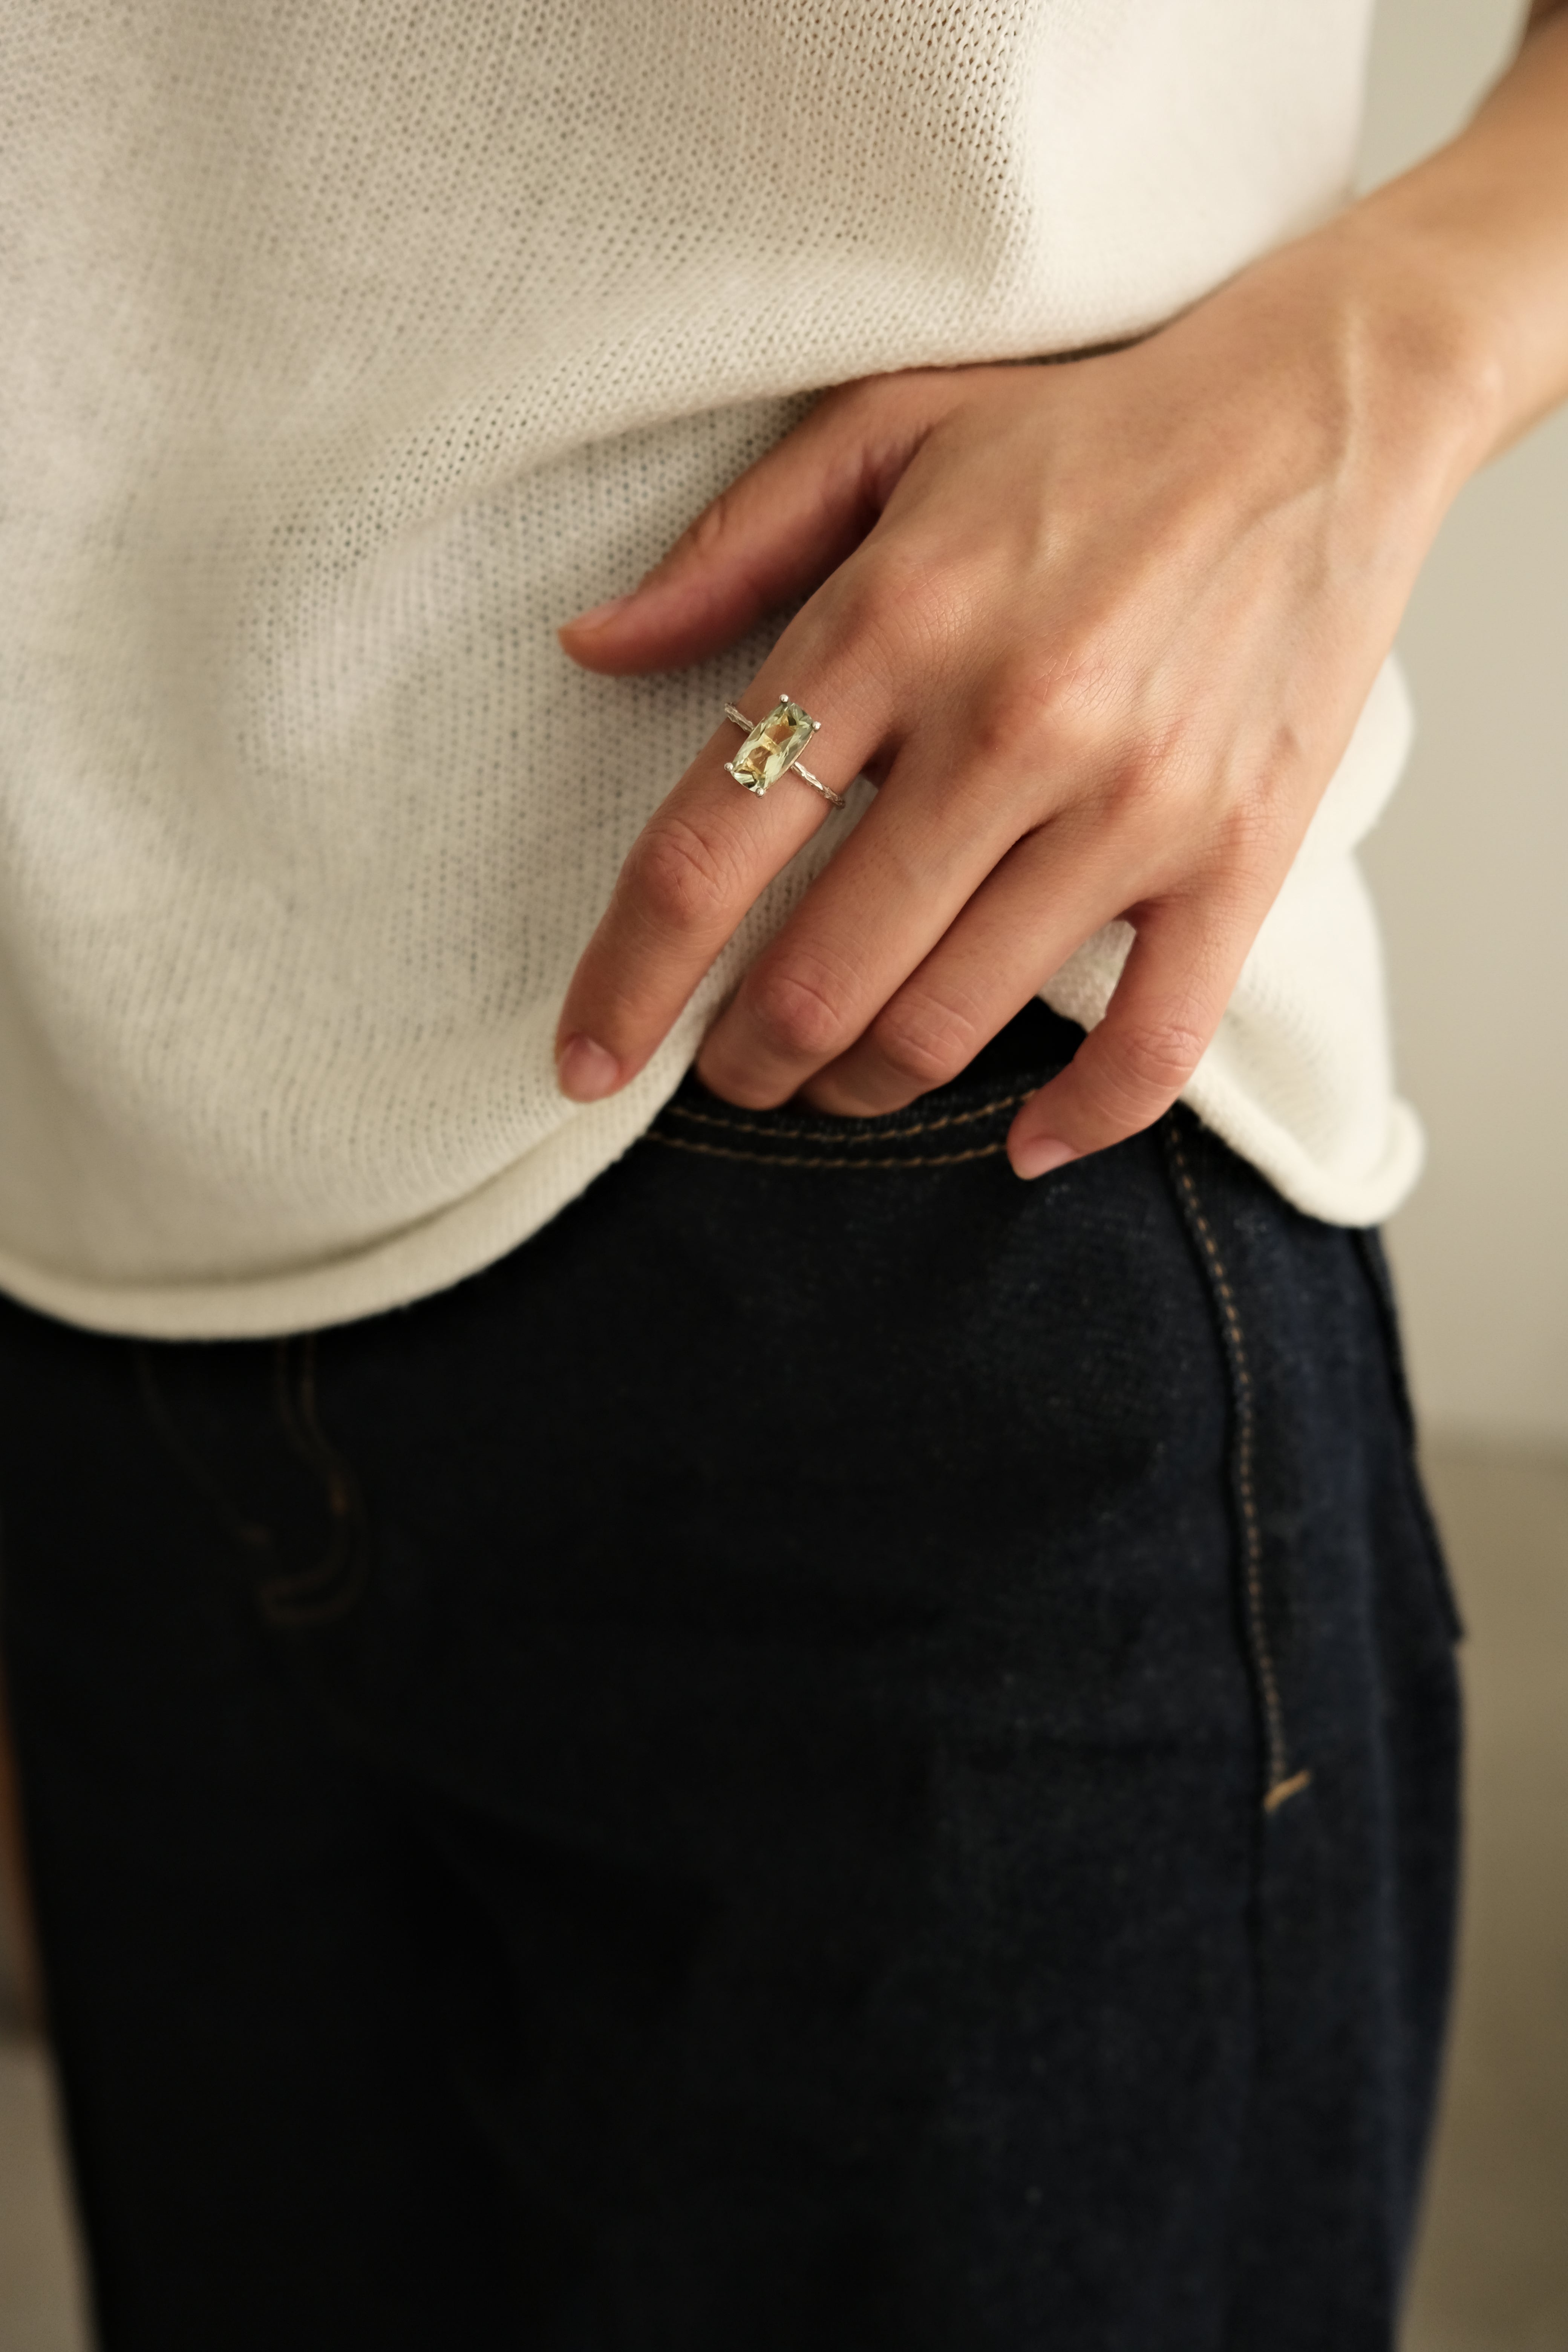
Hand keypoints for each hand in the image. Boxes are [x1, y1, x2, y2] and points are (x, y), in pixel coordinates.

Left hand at [555, 226, 1487, 1175]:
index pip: (712, 850)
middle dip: (745, 1058)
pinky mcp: (1237, 855)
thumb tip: (590, 647)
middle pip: (822, 976)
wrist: (1323, 410)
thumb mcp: (885, 431)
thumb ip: (728, 551)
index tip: (584, 1060)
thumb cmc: (1086, 427)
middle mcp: (1007, 727)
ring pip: (951, 1024)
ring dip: (862, 1087)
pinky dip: (1076, 1122)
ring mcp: (1131, 804)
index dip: (629, 981)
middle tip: (727, 1067)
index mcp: (897, 622)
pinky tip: (1019, 1143)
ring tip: (832, 1078)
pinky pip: (1150, 1043)